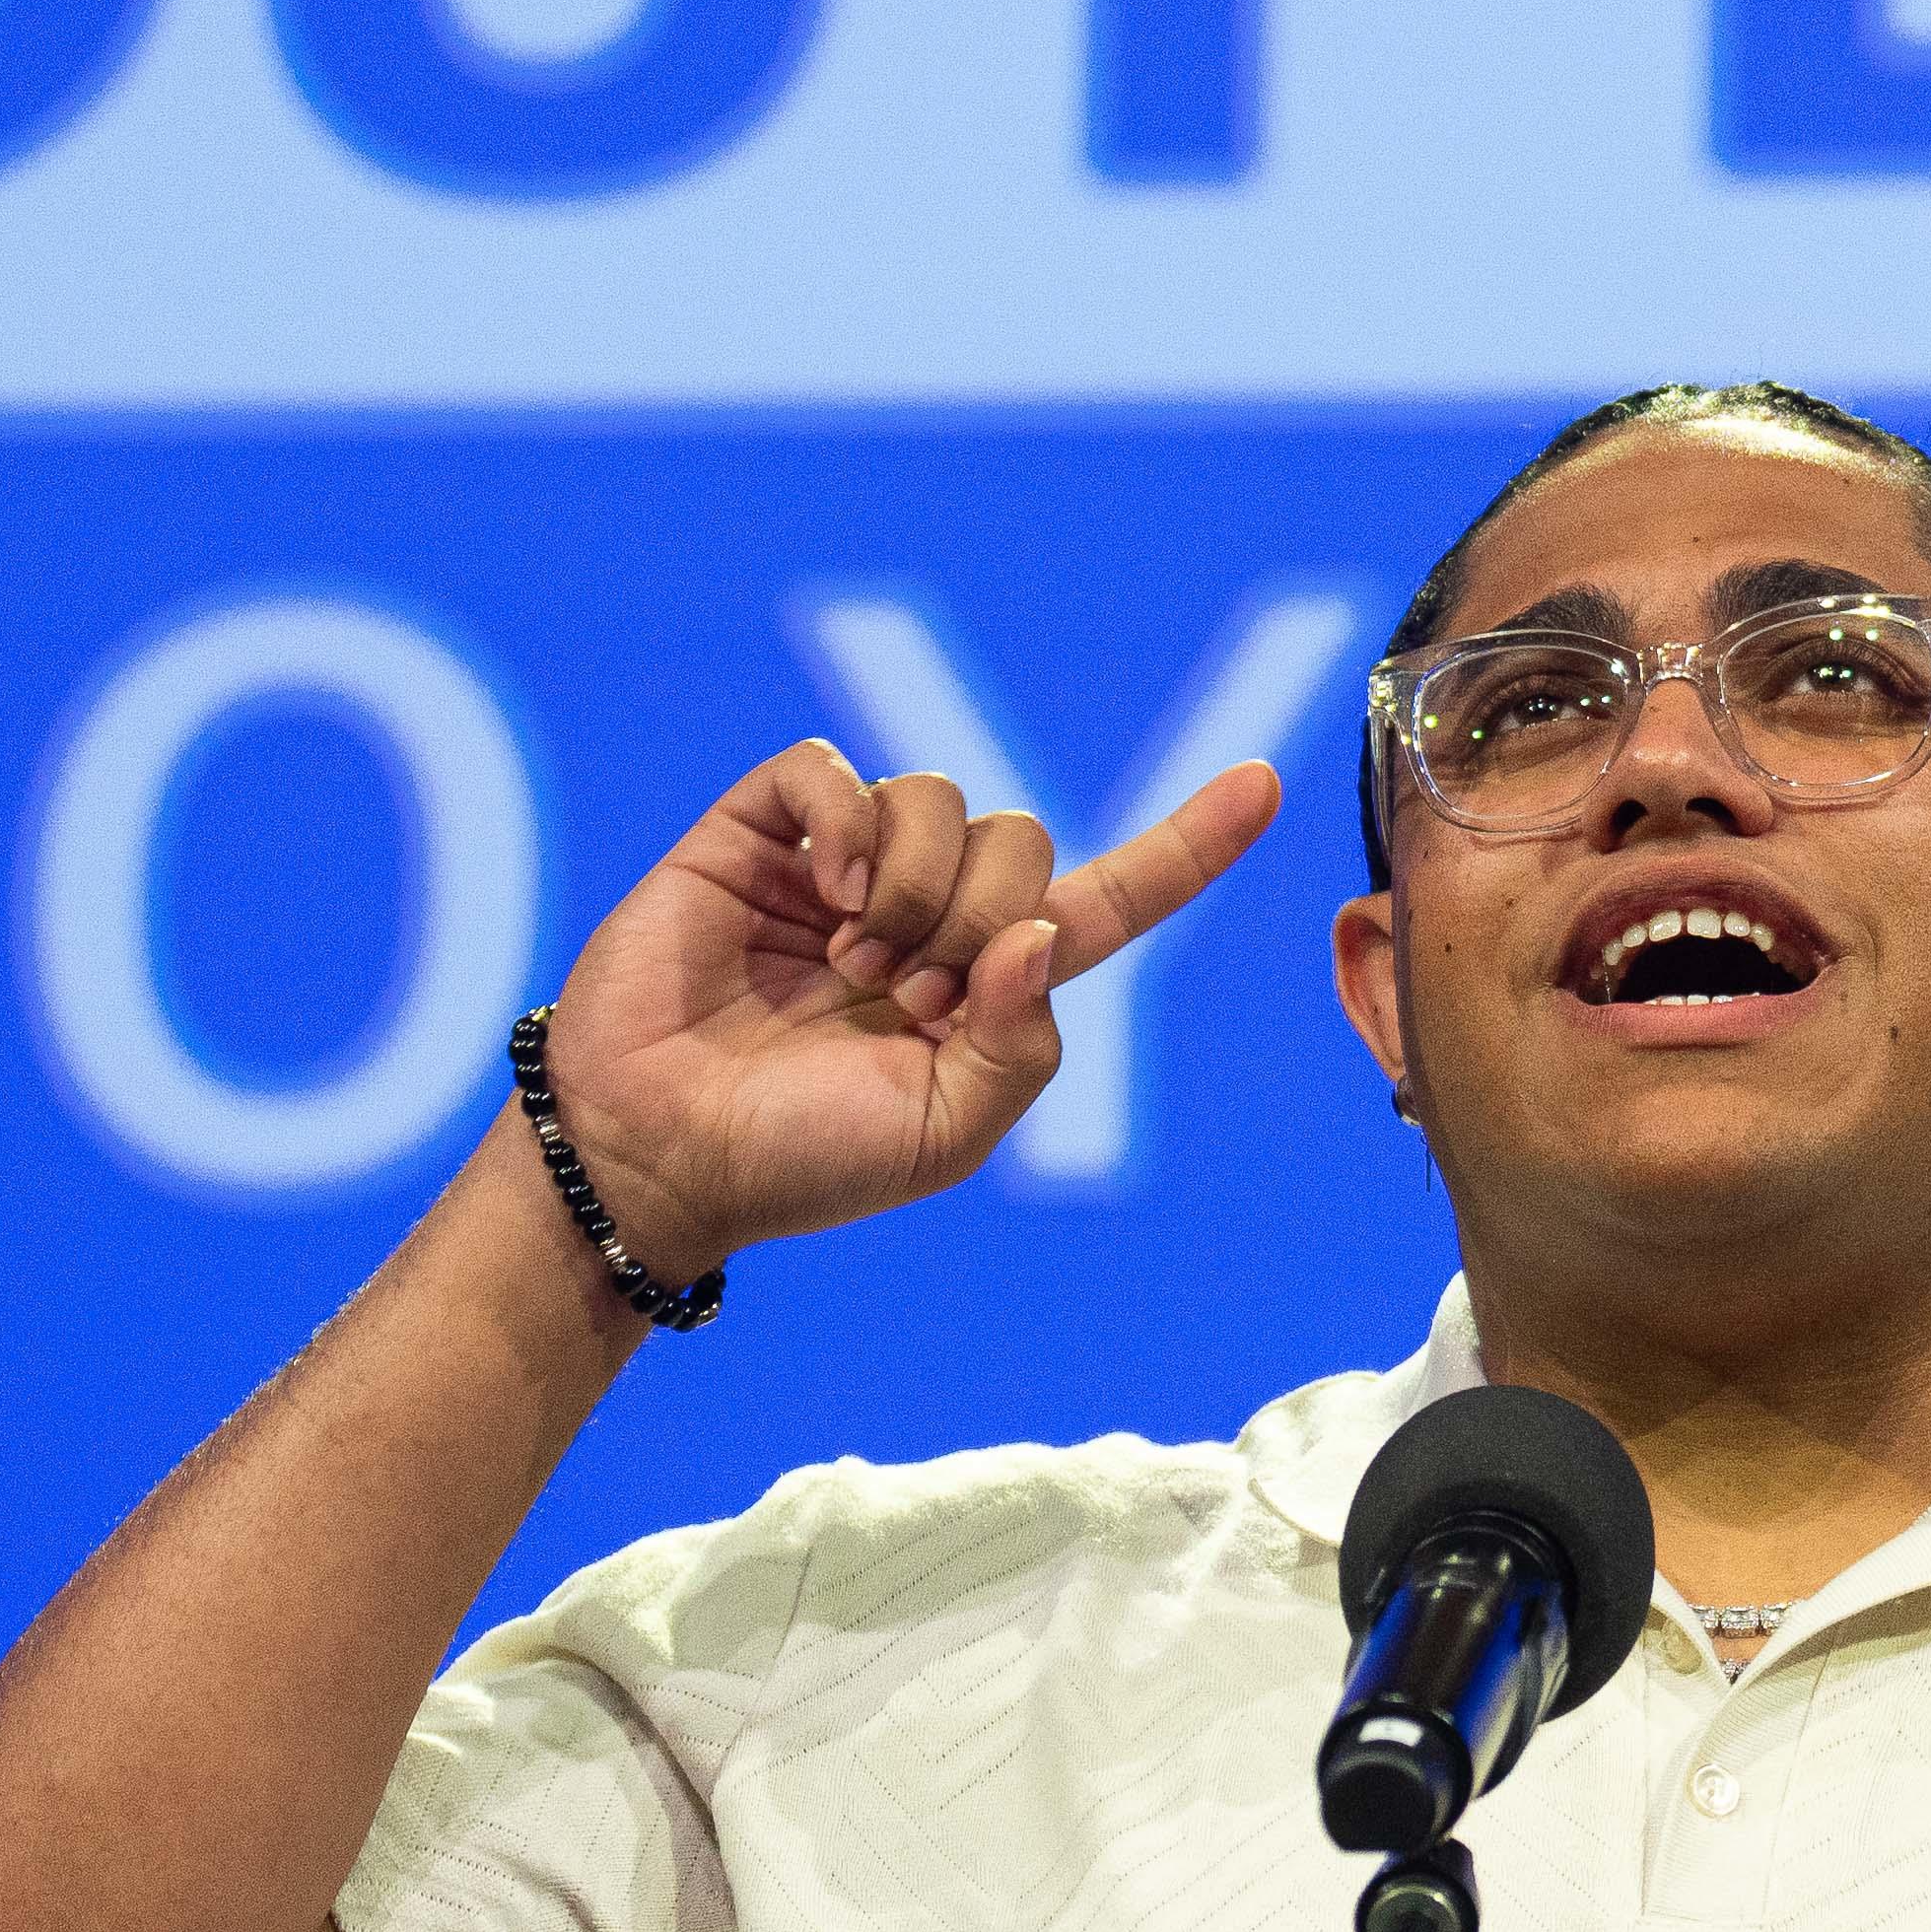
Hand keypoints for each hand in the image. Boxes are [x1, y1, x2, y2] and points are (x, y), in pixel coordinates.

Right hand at [527, 745, 1286, 1280]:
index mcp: (991, 983)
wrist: (661, 1157)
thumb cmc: (804, 1161)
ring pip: (939, 798)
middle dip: (982, 916)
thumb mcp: (946, 1131)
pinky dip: (844, 827)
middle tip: (908, 994)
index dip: (1188, 844)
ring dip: (913, 887)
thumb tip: (1044, 933)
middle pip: (1023, 838)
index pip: (1112, 899)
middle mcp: (928, 910)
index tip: (1269, 784)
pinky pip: (830, 770)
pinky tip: (823, 899)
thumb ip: (1022, 1042)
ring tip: (852, 963)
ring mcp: (845, 866)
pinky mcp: (762, 835)